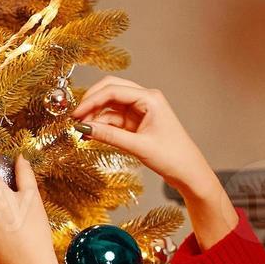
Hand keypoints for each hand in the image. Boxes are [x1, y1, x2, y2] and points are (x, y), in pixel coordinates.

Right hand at [71, 77, 217, 197]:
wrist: (188, 172)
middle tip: (75, 119)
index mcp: (149, 98)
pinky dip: (103, 126)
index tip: (76, 115)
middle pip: (110, 91)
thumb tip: (85, 128)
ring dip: (96, 117)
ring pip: (110, 106)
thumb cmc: (173, 157)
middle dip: (92, 104)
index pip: (113, 90)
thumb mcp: (138, 147)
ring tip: (82, 132)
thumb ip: (110, 136)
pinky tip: (92, 134)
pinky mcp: (136, 123)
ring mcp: (140, 111)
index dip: (91, 101)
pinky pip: (114, 119)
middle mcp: (144, 100)